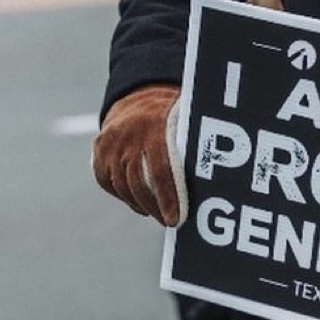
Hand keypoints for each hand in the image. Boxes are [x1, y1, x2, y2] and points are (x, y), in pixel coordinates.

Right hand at [92, 84, 186, 226]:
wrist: (139, 97)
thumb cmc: (175, 116)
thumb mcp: (187, 119)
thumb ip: (196, 142)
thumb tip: (220, 176)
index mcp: (156, 125)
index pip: (160, 169)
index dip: (168, 198)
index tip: (176, 220)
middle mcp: (129, 133)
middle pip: (139, 182)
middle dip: (156, 207)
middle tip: (170, 222)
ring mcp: (110, 142)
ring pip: (123, 186)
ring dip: (141, 205)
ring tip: (157, 214)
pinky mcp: (98, 150)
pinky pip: (107, 181)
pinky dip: (123, 196)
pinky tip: (139, 204)